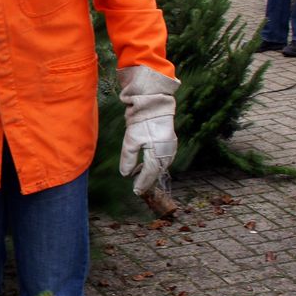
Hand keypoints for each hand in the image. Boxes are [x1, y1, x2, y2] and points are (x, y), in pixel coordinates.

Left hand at [118, 66, 179, 195]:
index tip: (136, 191)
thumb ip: (128, 159)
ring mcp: (170, 147)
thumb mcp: (131, 141)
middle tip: (138, 187)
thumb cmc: (142, 122)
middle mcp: (167, 152)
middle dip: (148, 179)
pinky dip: (155, 163)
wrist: (154, 103)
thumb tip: (125, 174)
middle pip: (157, 171)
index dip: (143, 183)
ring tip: (140, 176)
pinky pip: (163, 158)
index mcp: (158, 153)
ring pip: (161, 165)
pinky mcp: (170, 141)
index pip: (150, 173)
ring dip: (151, 172)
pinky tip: (147, 163)